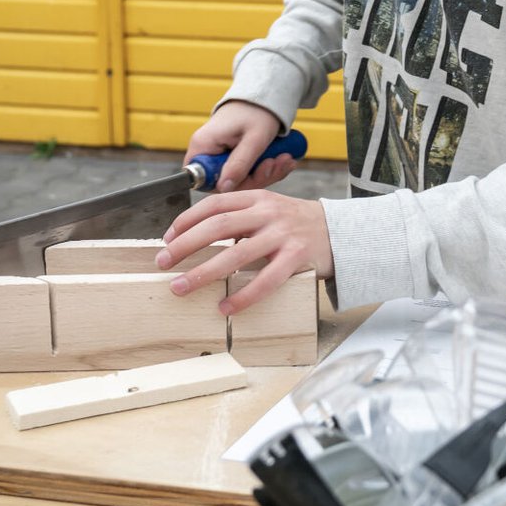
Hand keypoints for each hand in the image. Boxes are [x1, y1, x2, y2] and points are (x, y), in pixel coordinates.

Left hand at [159, 190, 332, 314]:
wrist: (343, 232)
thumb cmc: (297, 224)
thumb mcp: (270, 209)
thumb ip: (241, 216)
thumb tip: (197, 236)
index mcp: (258, 198)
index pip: (214, 204)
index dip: (186, 220)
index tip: (167, 237)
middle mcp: (268, 213)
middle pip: (217, 226)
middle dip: (185, 245)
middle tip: (163, 262)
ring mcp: (283, 235)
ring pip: (236, 255)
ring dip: (203, 273)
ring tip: (181, 287)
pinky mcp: (297, 258)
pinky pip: (265, 281)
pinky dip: (243, 296)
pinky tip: (226, 307)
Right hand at [187, 100, 290, 192]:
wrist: (265, 94)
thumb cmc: (258, 111)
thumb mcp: (254, 139)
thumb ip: (239, 164)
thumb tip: (224, 188)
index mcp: (203, 145)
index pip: (204, 180)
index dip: (230, 186)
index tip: (255, 175)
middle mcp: (206, 151)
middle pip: (226, 182)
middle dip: (257, 177)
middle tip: (279, 163)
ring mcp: (218, 154)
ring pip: (240, 178)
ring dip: (267, 172)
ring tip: (286, 159)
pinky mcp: (231, 155)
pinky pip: (247, 170)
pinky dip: (267, 168)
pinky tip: (283, 159)